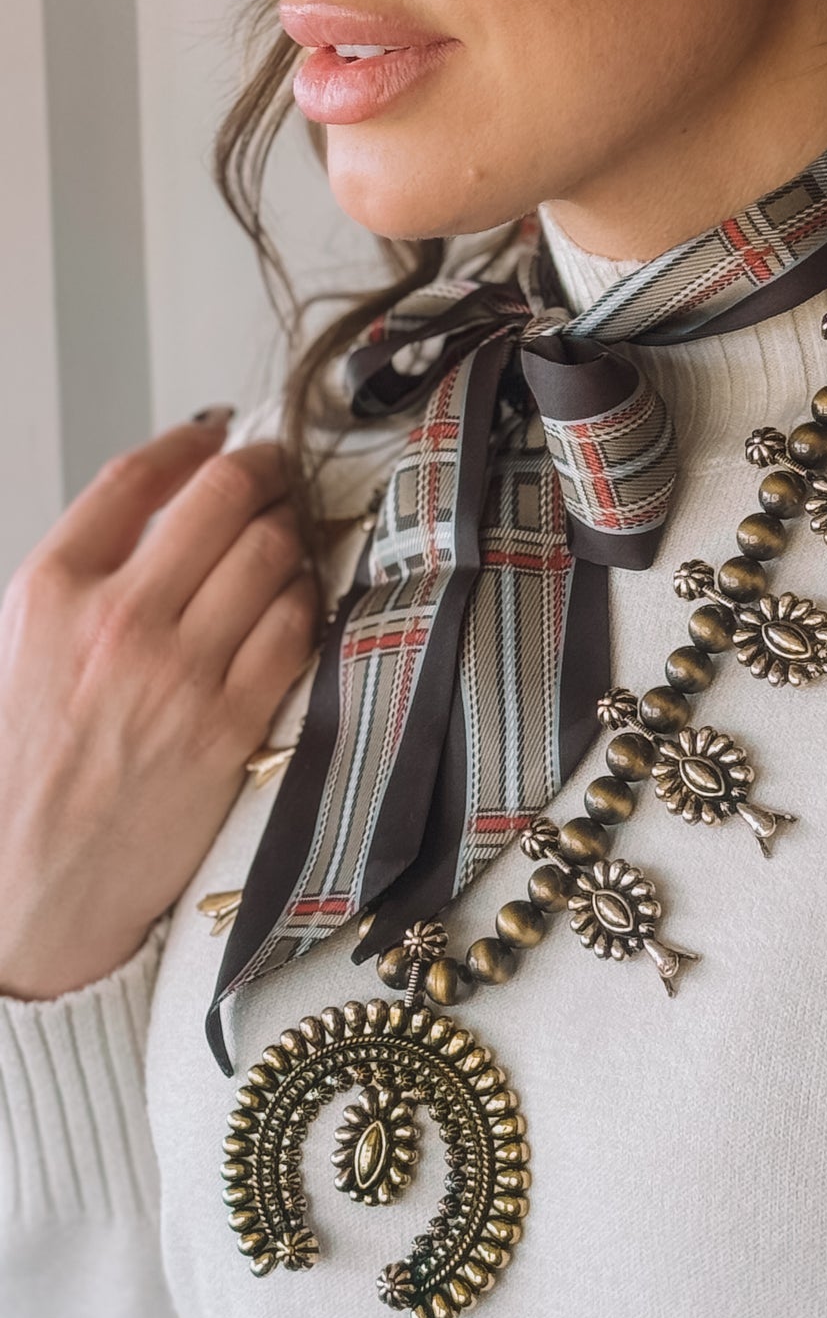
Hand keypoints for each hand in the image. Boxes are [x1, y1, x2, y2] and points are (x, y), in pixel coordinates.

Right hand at [0, 416, 318, 999]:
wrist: (29, 887)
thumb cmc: (24, 769)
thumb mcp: (20, 646)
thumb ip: (85, 575)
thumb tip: (163, 512)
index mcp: (50, 591)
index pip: (134, 478)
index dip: (190, 440)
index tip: (218, 430)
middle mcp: (117, 620)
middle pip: (221, 497)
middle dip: (264, 467)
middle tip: (277, 468)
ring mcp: (179, 672)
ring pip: (273, 552)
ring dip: (292, 529)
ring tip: (291, 533)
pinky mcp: (231, 723)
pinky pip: (296, 626)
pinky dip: (306, 598)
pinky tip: (298, 599)